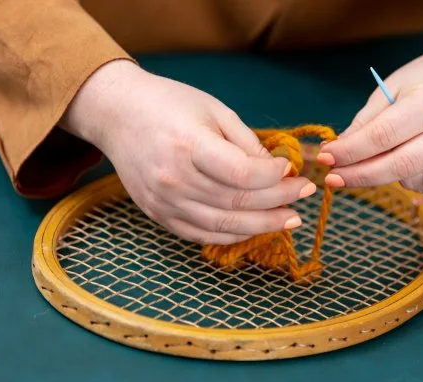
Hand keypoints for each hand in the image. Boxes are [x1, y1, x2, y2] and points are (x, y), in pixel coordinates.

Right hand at [59, 60, 315, 244]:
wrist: (117, 115)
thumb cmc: (169, 104)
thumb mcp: (214, 110)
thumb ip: (246, 143)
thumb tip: (277, 172)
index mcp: (188, 145)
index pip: (242, 174)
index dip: (274, 177)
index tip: (290, 169)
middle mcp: (174, 179)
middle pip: (237, 203)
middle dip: (279, 201)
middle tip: (305, 195)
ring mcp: (164, 202)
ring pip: (224, 225)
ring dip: (263, 225)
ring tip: (290, 219)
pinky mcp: (159, 215)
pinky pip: (203, 235)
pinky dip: (234, 234)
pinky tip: (256, 227)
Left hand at [317, 40, 422, 193]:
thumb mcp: (393, 87)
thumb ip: (366, 121)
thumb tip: (336, 151)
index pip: (383, 135)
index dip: (350, 151)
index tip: (325, 157)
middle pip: (397, 166)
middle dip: (359, 175)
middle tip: (331, 179)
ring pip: (410, 180)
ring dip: (385, 172)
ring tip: (391, 149)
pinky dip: (410, 176)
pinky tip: (417, 154)